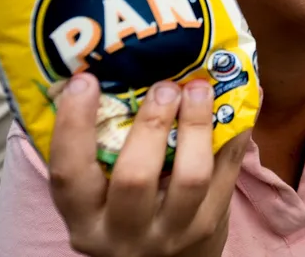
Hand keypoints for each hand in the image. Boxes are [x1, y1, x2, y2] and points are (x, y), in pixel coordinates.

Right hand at [49, 74, 250, 256]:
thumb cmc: (124, 214)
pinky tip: (236, 104)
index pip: (68, 174)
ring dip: (197, 126)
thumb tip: (102, 73)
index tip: (84, 80)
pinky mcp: (210, 224)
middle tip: (165, 86)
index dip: (73, 125)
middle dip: (152, 124)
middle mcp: (123, 232)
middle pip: (135, 177)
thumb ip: (97, 150)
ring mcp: (171, 232)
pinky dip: (234, 134)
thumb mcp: (97, 196)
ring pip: (189, 178)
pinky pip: (228, 173)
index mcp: (84, 219)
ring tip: (199, 88)